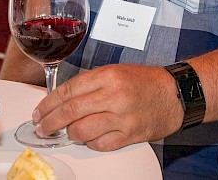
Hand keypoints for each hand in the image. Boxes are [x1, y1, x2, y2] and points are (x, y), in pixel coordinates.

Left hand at [32, 64, 183, 149]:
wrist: (177, 94)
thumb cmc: (148, 82)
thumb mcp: (117, 71)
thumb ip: (90, 83)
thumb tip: (63, 99)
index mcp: (109, 76)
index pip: (68, 90)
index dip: (48, 103)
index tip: (40, 111)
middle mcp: (114, 95)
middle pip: (70, 112)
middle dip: (51, 122)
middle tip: (43, 127)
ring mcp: (122, 117)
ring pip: (81, 131)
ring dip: (70, 134)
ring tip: (68, 132)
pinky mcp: (129, 134)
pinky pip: (99, 144)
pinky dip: (90, 143)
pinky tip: (90, 137)